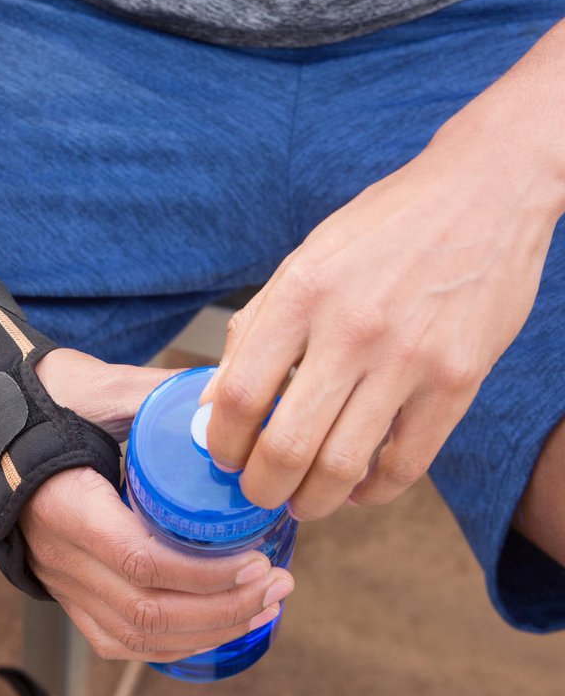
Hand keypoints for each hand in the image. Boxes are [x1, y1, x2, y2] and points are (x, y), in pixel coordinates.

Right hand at [20, 349, 294, 660]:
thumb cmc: (44, 404)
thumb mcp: (96, 388)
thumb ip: (153, 392)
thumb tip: (220, 395)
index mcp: (65, 503)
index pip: (138, 559)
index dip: (204, 573)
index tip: (258, 559)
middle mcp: (59, 554)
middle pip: (144, 611)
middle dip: (223, 609)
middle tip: (277, 586)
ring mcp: (60, 580)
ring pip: (134, 635)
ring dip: (207, 632)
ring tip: (263, 607)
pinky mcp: (67, 591)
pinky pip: (117, 639)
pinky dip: (172, 643)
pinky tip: (215, 627)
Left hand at [201, 126, 559, 519]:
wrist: (482, 195)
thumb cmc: (381, 230)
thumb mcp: (303, 262)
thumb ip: (253, 331)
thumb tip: (213, 404)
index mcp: (302, 294)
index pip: (240, 394)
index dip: (222, 441)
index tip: (223, 455)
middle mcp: (352, 329)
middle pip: (287, 444)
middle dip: (260, 487)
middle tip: (257, 491)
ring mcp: (409, 359)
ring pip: (343, 466)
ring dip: (312, 501)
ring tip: (302, 500)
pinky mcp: (458, 381)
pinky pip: (407, 465)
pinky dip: (373, 492)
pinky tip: (356, 488)